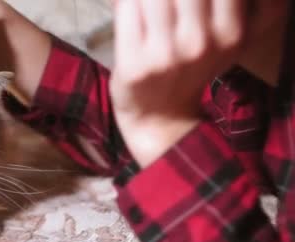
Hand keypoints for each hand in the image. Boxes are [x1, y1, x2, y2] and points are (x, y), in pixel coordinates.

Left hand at [110, 0, 247, 166]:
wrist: (159, 116)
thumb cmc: (190, 67)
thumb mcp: (225, 37)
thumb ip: (229, 6)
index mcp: (231, 33)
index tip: (183, 1)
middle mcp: (201, 43)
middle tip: (163, 4)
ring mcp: (166, 54)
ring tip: (145, 7)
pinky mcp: (134, 64)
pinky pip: (127, 9)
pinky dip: (125, 2)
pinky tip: (126, 6)